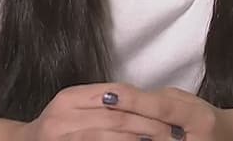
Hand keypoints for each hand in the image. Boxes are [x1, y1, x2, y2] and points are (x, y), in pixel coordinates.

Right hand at [9, 83, 181, 140]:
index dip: (147, 103)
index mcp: (70, 97)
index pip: (117, 95)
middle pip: (116, 117)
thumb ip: (107, 103)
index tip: (171, 113)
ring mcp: (59, 135)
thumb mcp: (78, 108)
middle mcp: (61, 115)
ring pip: (108, 135)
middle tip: (174, 134)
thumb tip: (151, 103)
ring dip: (138, 139)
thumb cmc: (58, 129)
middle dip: (149, 126)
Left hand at [97, 84, 232, 140]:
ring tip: (89, 133)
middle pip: (149, 132)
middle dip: (117, 126)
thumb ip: (160, 100)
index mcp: (200, 119)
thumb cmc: (203, 120)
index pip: (162, 108)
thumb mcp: (188, 102)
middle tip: (85, 120)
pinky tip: (104, 140)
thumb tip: (126, 98)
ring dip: (115, 139)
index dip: (134, 101)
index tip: (107, 94)